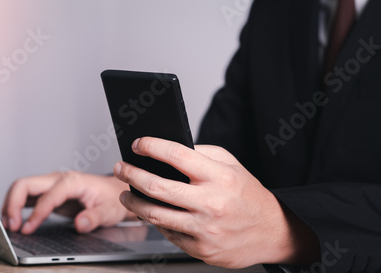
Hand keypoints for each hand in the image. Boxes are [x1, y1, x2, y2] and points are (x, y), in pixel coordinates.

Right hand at [2, 171, 134, 233]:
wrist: (114, 192)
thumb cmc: (111, 199)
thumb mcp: (109, 210)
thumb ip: (94, 218)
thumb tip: (80, 223)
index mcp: (72, 181)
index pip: (47, 196)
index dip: (35, 214)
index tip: (27, 229)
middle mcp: (58, 179)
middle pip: (26, 184)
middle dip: (13, 203)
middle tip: (11, 225)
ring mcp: (51, 184)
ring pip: (22, 188)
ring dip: (11, 204)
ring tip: (8, 224)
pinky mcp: (48, 192)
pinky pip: (26, 195)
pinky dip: (15, 206)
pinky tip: (13, 219)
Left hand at [113, 137, 318, 267]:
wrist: (272, 232)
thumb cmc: (248, 195)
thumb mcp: (231, 164)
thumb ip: (200, 155)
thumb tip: (165, 151)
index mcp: (219, 177)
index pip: (176, 154)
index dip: (151, 146)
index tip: (138, 144)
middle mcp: (211, 203)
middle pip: (157, 186)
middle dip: (131, 174)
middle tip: (120, 168)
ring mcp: (205, 229)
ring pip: (155, 213)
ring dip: (133, 201)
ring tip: (126, 192)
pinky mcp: (201, 249)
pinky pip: (167, 233)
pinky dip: (154, 220)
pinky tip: (150, 211)